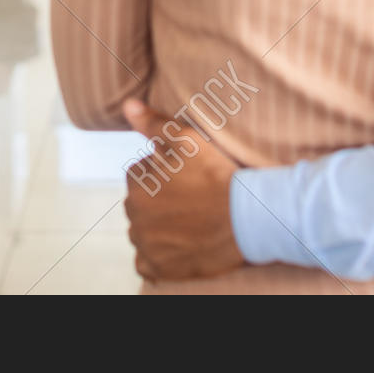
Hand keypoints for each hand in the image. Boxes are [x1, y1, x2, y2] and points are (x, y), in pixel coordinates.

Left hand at [123, 98, 245, 281]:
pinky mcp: (157, 267)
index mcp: (137, 181)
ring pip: (145, 233)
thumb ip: (153, 123)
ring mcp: (145, 242)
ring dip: (160, 230)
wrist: (245, 217)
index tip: (188, 182)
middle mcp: (134, 212)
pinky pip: (147, 263)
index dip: (166, 178)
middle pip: (142, 205)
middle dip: (160, 204)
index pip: (142, 176)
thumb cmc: (216, 176)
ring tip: (190, 225)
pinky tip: (181, 248)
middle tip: (192, 204)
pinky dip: (159, 258)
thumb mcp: (186, 140)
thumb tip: (128, 105)